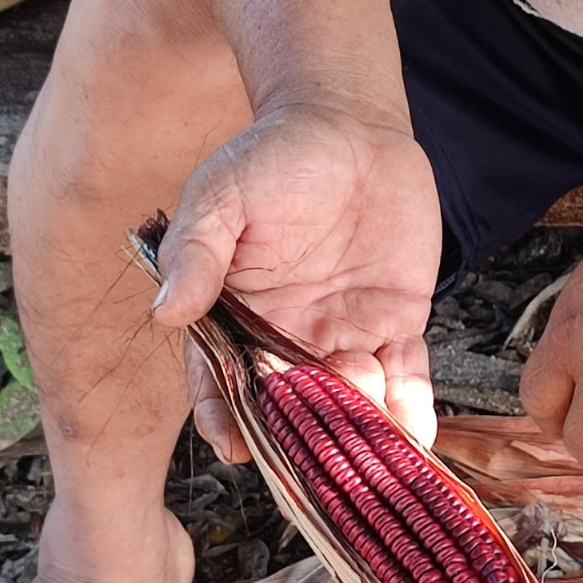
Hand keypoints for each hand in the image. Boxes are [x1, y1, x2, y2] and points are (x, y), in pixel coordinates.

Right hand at [152, 104, 443, 457]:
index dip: (225, 414)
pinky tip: (416, 433)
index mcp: (235, 317)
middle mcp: (288, 339)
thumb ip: (196, 252)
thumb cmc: (273, 156)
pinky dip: (412, 407)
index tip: (233, 443)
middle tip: (315, 455)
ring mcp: (344, 336)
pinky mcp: (396, 324)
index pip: (222, 380)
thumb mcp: (221, 194)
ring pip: (351, 401)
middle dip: (303, 436)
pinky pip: (405, 376)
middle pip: (290, 405)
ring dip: (360, 428)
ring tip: (371, 442)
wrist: (348, 127)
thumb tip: (166, 311)